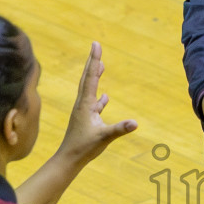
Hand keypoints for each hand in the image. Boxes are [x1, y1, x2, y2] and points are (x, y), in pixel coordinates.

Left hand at [57, 42, 137, 165]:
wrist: (68, 159)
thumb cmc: (83, 148)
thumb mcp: (103, 138)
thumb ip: (119, 129)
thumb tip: (135, 123)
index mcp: (86, 105)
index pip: (91, 78)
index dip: (95, 60)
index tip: (96, 44)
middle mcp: (82, 105)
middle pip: (87, 78)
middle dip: (92, 62)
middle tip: (95, 46)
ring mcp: (83, 112)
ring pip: (89, 89)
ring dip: (95, 76)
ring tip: (100, 65)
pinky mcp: (86, 120)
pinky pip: (94, 104)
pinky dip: (99, 98)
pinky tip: (104, 97)